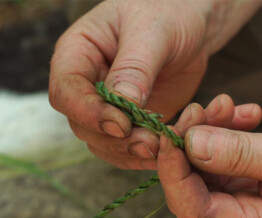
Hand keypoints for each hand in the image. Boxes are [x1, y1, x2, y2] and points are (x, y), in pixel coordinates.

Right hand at [49, 0, 261, 169]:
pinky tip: (171, 148)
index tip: (121, 124)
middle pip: (84, 125)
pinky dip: (148, 155)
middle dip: (116, 140)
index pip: (66, 91)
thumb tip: (121, 106)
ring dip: (133, 152)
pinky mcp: (133, 122)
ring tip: (164, 147)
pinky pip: (131, 148)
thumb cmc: (169, 14)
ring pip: (106, 144)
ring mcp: (110, 106)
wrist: (192, 27)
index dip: (88, 112)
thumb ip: (135, 67)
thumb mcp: (152, 31)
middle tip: (151, 143)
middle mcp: (88, 84)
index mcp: (79, 54)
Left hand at [158, 115, 261, 217]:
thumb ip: (241, 153)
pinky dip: (228, 131)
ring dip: (211, 132)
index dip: (175, 175)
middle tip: (198, 109)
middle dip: (191, 145)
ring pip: (209, 166)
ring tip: (225, 104)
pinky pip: (227, 154)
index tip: (170, 136)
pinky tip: (244, 114)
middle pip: (196, 186)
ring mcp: (250, 198)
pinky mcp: (254, 177)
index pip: (197, 211)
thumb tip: (191, 143)